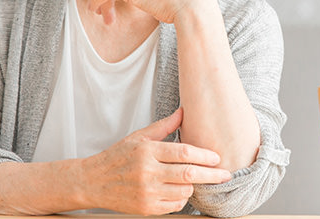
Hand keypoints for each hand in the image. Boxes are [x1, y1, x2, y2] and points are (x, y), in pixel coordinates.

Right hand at [81, 108, 231, 214]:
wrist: (92, 181)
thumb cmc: (118, 156)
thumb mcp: (140, 136)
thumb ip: (165, 126)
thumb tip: (184, 111)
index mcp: (148, 151)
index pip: (184, 153)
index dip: (205, 155)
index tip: (217, 158)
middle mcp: (148, 172)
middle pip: (189, 174)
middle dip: (212, 175)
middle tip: (226, 174)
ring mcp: (146, 192)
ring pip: (184, 191)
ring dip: (196, 186)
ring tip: (197, 180)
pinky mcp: (145, 208)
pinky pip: (175, 205)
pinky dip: (183, 198)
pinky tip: (181, 190)